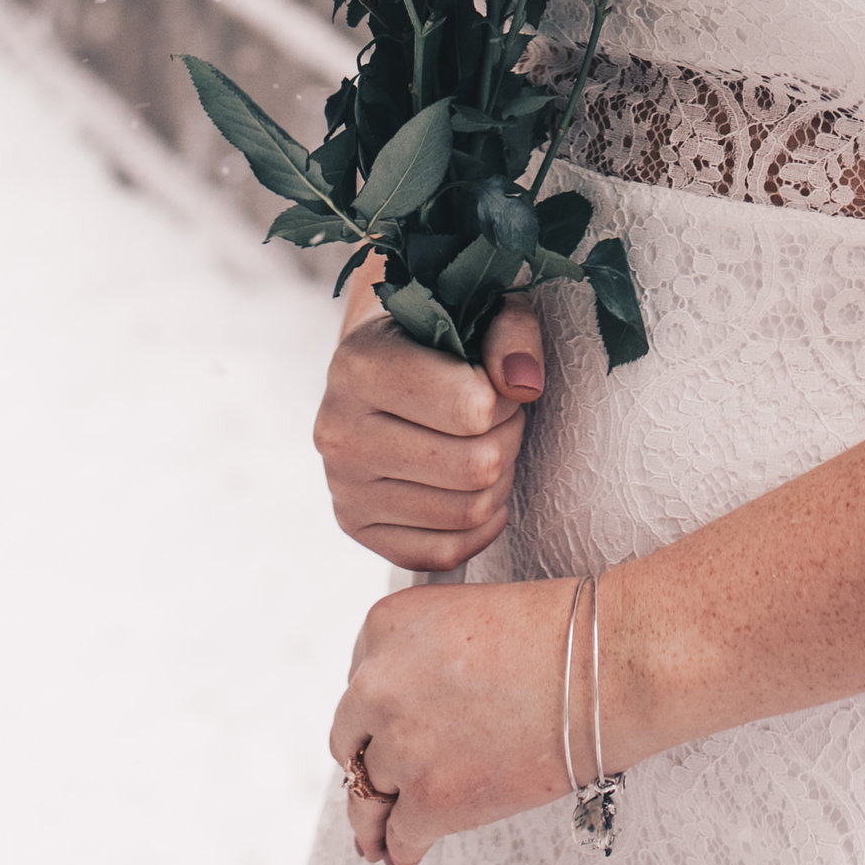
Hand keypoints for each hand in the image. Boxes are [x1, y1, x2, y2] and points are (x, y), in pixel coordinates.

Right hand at [312, 292, 542, 571]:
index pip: (473, 409)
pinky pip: (445, 553)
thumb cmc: (441, 336)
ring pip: (466, 511)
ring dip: (499, 478)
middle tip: (502, 416)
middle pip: (475, 466)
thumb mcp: (482, 310)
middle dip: (508, 438)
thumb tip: (525, 385)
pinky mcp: (356, 528)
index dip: (507, 397)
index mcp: (360, 366)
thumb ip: (512, 334)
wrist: (384, 362)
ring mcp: (343, 487)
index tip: (499, 381)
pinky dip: (480, 525)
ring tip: (486, 442)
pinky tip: (478, 487)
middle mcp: (339, 431)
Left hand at [333, 573, 575, 864]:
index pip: (359, 684)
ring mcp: (402, 746)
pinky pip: (399, 838)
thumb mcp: (468, 617)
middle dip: (369, 764)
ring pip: (366, 797)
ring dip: (371, 820)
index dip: (378, 715)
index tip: (387, 734)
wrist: (607, 667)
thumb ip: (425, 657)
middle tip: (378, 785)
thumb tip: (408, 711)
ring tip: (374, 837)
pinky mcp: (430, 801)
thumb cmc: (562, 636)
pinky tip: (405, 855)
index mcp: (386, 626)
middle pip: (350, 742)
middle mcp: (378, 684)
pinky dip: (403, 850)